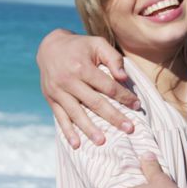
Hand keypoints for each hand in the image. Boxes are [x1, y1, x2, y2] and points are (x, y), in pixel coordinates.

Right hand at [37, 29, 138, 147]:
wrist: (49, 47)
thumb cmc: (79, 46)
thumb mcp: (97, 43)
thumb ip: (113, 58)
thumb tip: (124, 77)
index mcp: (82, 67)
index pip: (107, 86)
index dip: (124, 96)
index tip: (137, 106)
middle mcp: (68, 81)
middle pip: (94, 103)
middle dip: (113, 117)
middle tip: (129, 128)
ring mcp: (58, 92)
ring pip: (76, 113)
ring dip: (89, 129)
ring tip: (102, 142)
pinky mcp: (50, 99)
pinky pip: (60, 118)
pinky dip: (68, 131)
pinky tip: (76, 144)